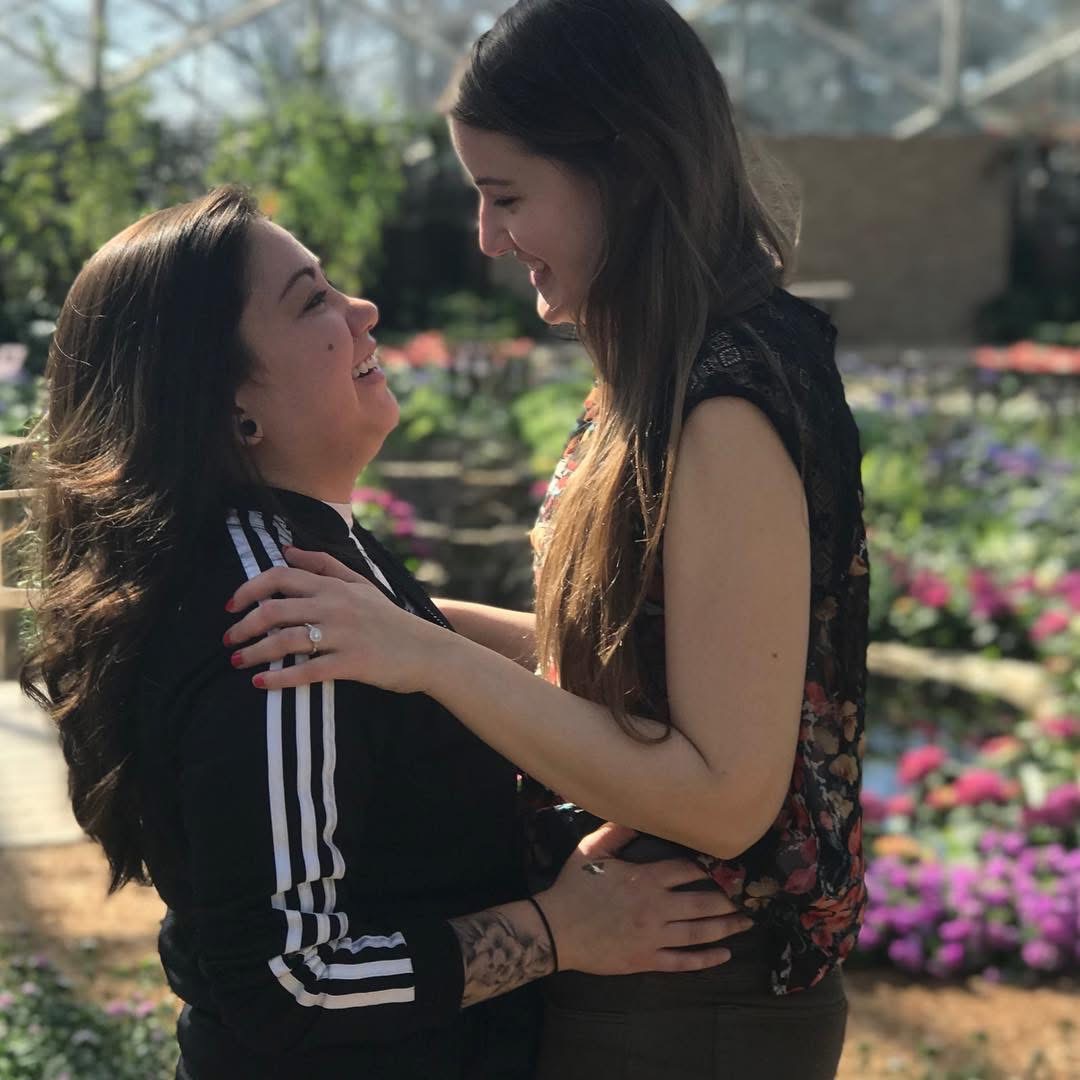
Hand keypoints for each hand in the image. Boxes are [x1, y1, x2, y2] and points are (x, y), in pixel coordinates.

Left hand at [224, 547, 445, 693]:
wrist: (427, 651)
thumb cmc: (389, 619)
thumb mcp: (361, 584)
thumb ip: (323, 565)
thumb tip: (286, 550)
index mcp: (334, 586)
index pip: (280, 577)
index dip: (248, 589)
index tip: (231, 606)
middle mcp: (335, 606)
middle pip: (274, 610)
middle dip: (243, 626)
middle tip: (228, 641)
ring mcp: (342, 635)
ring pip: (285, 641)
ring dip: (254, 653)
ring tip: (238, 663)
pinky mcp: (350, 663)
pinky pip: (307, 671)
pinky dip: (279, 679)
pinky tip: (262, 684)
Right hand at [537, 822, 750, 974]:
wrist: (556, 930)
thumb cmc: (573, 887)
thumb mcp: (591, 850)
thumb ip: (616, 831)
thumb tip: (635, 811)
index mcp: (645, 879)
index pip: (688, 871)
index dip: (711, 868)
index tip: (731, 865)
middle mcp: (656, 907)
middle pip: (703, 902)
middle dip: (730, 899)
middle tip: (752, 896)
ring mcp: (653, 936)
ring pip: (699, 932)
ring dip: (727, 927)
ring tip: (747, 922)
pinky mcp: (646, 960)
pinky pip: (683, 962)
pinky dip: (706, 959)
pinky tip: (724, 954)